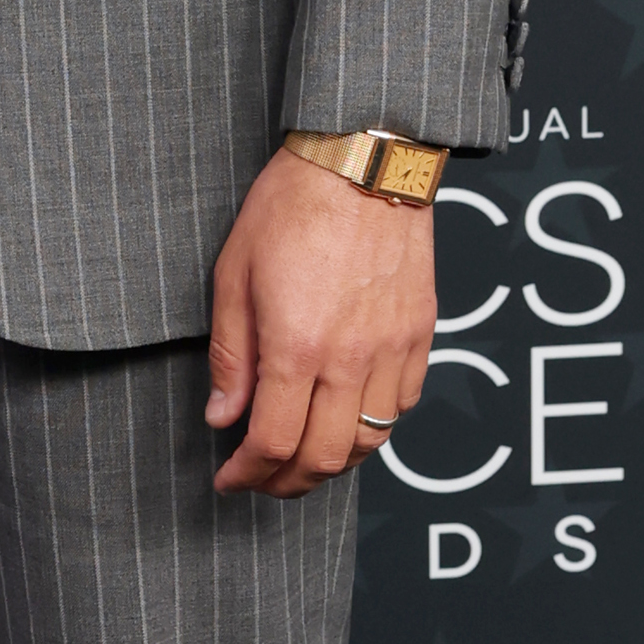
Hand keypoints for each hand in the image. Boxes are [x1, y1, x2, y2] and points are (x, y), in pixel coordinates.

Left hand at [203, 151, 438, 499]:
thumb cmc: (292, 206)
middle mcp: (350, 359)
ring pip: (370, 443)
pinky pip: (403, 406)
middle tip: (261, 481)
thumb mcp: (234, 276)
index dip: (246, 475)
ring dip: (332, 464)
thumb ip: (230, 357)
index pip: (272, 443)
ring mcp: (393, 349)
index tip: (229, 479)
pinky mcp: (420, 335)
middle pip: (324, 458)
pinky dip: (373, 428)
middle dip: (286, 484)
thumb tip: (223, 417)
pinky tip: (347, 419)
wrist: (365, 159)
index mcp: (296, 347)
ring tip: (302, 459)